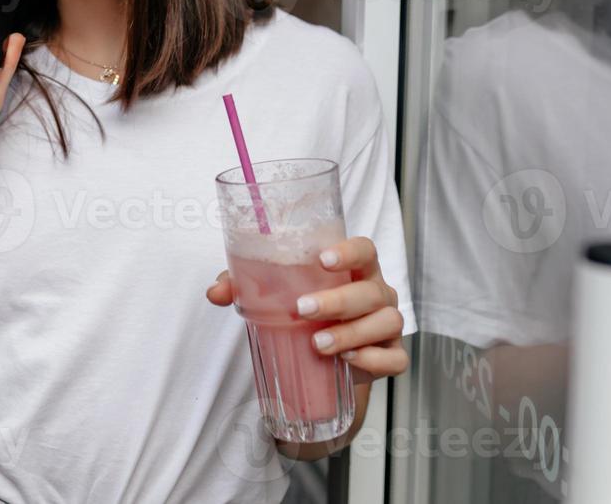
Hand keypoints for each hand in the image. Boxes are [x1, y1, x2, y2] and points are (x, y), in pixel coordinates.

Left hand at [207, 236, 408, 379]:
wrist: (325, 358)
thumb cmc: (305, 311)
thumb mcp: (274, 295)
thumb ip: (244, 285)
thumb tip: (215, 292)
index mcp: (355, 269)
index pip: (365, 249)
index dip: (349, 252)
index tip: (323, 259)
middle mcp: (378, 292)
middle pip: (371, 290)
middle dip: (338, 300)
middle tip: (303, 310)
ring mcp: (388, 325)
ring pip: (387, 322)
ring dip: (352, 333)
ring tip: (318, 344)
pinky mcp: (391, 356)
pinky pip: (394, 359)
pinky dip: (372, 360)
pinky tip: (347, 361)